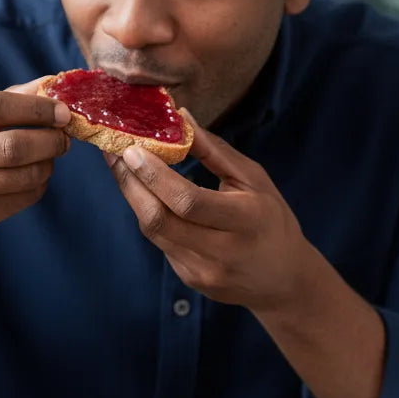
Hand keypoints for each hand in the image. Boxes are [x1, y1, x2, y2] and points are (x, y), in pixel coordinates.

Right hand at [0, 78, 70, 253]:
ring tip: (49, 157)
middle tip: (63, 138)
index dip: (37, 108)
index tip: (62, 111)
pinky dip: (37, 186)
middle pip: (14, 146)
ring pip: (24, 176)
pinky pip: (21, 200)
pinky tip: (33, 178)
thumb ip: (1, 101)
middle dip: (50, 140)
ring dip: (48, 165)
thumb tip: (49, 83)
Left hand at [107, 116, 310, 312]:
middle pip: (160, 219)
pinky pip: (160, 242)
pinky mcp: (189, 279)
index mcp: (246, 219)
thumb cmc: (271, 219)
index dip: (155, 176)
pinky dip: (148, 213)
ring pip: (153, 231)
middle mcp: (222, 251)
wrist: (283, 280)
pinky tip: (144, 193)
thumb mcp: (254, 179)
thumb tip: (180, 117)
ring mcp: (202, 271)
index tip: (132, 150)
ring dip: (132, 196)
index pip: (189, 201)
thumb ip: (215, 151)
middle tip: (114, 152)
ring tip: (121, 167)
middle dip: (130, 183)